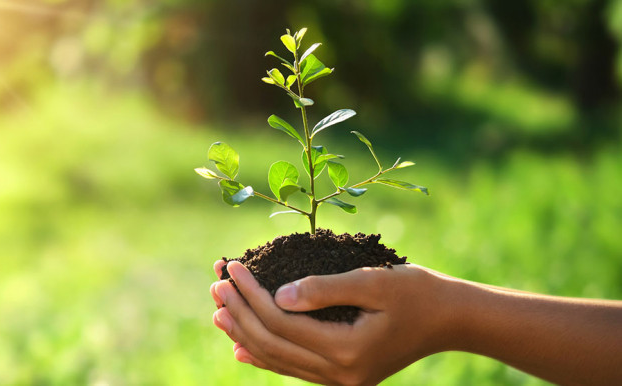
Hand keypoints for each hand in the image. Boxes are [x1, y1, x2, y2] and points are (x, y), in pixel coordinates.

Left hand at [209, 260, 456, 384]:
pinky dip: (266, 356)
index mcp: (346, 351)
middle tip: (215, 285)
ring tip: (218, 312)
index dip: (251, 295)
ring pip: (279, 359)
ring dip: (246, 334)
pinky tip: (242, 347)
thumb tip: (278, 295)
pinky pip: (295, 368)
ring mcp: (340, 380)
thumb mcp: (373, 282)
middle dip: (240, 313)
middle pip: (273, 344)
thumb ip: (324, 289)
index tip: (231, 267)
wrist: (449, 319)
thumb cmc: (416, 292)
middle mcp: (339, 375)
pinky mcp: (342, 375)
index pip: (282, 322)